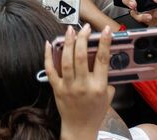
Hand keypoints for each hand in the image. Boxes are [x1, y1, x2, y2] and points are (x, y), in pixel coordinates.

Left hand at [44, 25, 113, 139]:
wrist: (80, 128)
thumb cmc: (95, 112)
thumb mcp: (108, 96)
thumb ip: (107, 78)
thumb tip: (103, 59)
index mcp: (98, 86)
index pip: (102, 60)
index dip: (105, 42)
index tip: (106, 30)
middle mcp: (83, 85)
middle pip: (82, 57)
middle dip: (83, 39)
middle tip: (85, 28)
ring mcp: (68, 86)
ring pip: (66, 60)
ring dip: (68, 43)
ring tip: (70, 30)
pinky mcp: (56, 88)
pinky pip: (50, 70)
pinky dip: (48, 56)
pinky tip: (48, 44)